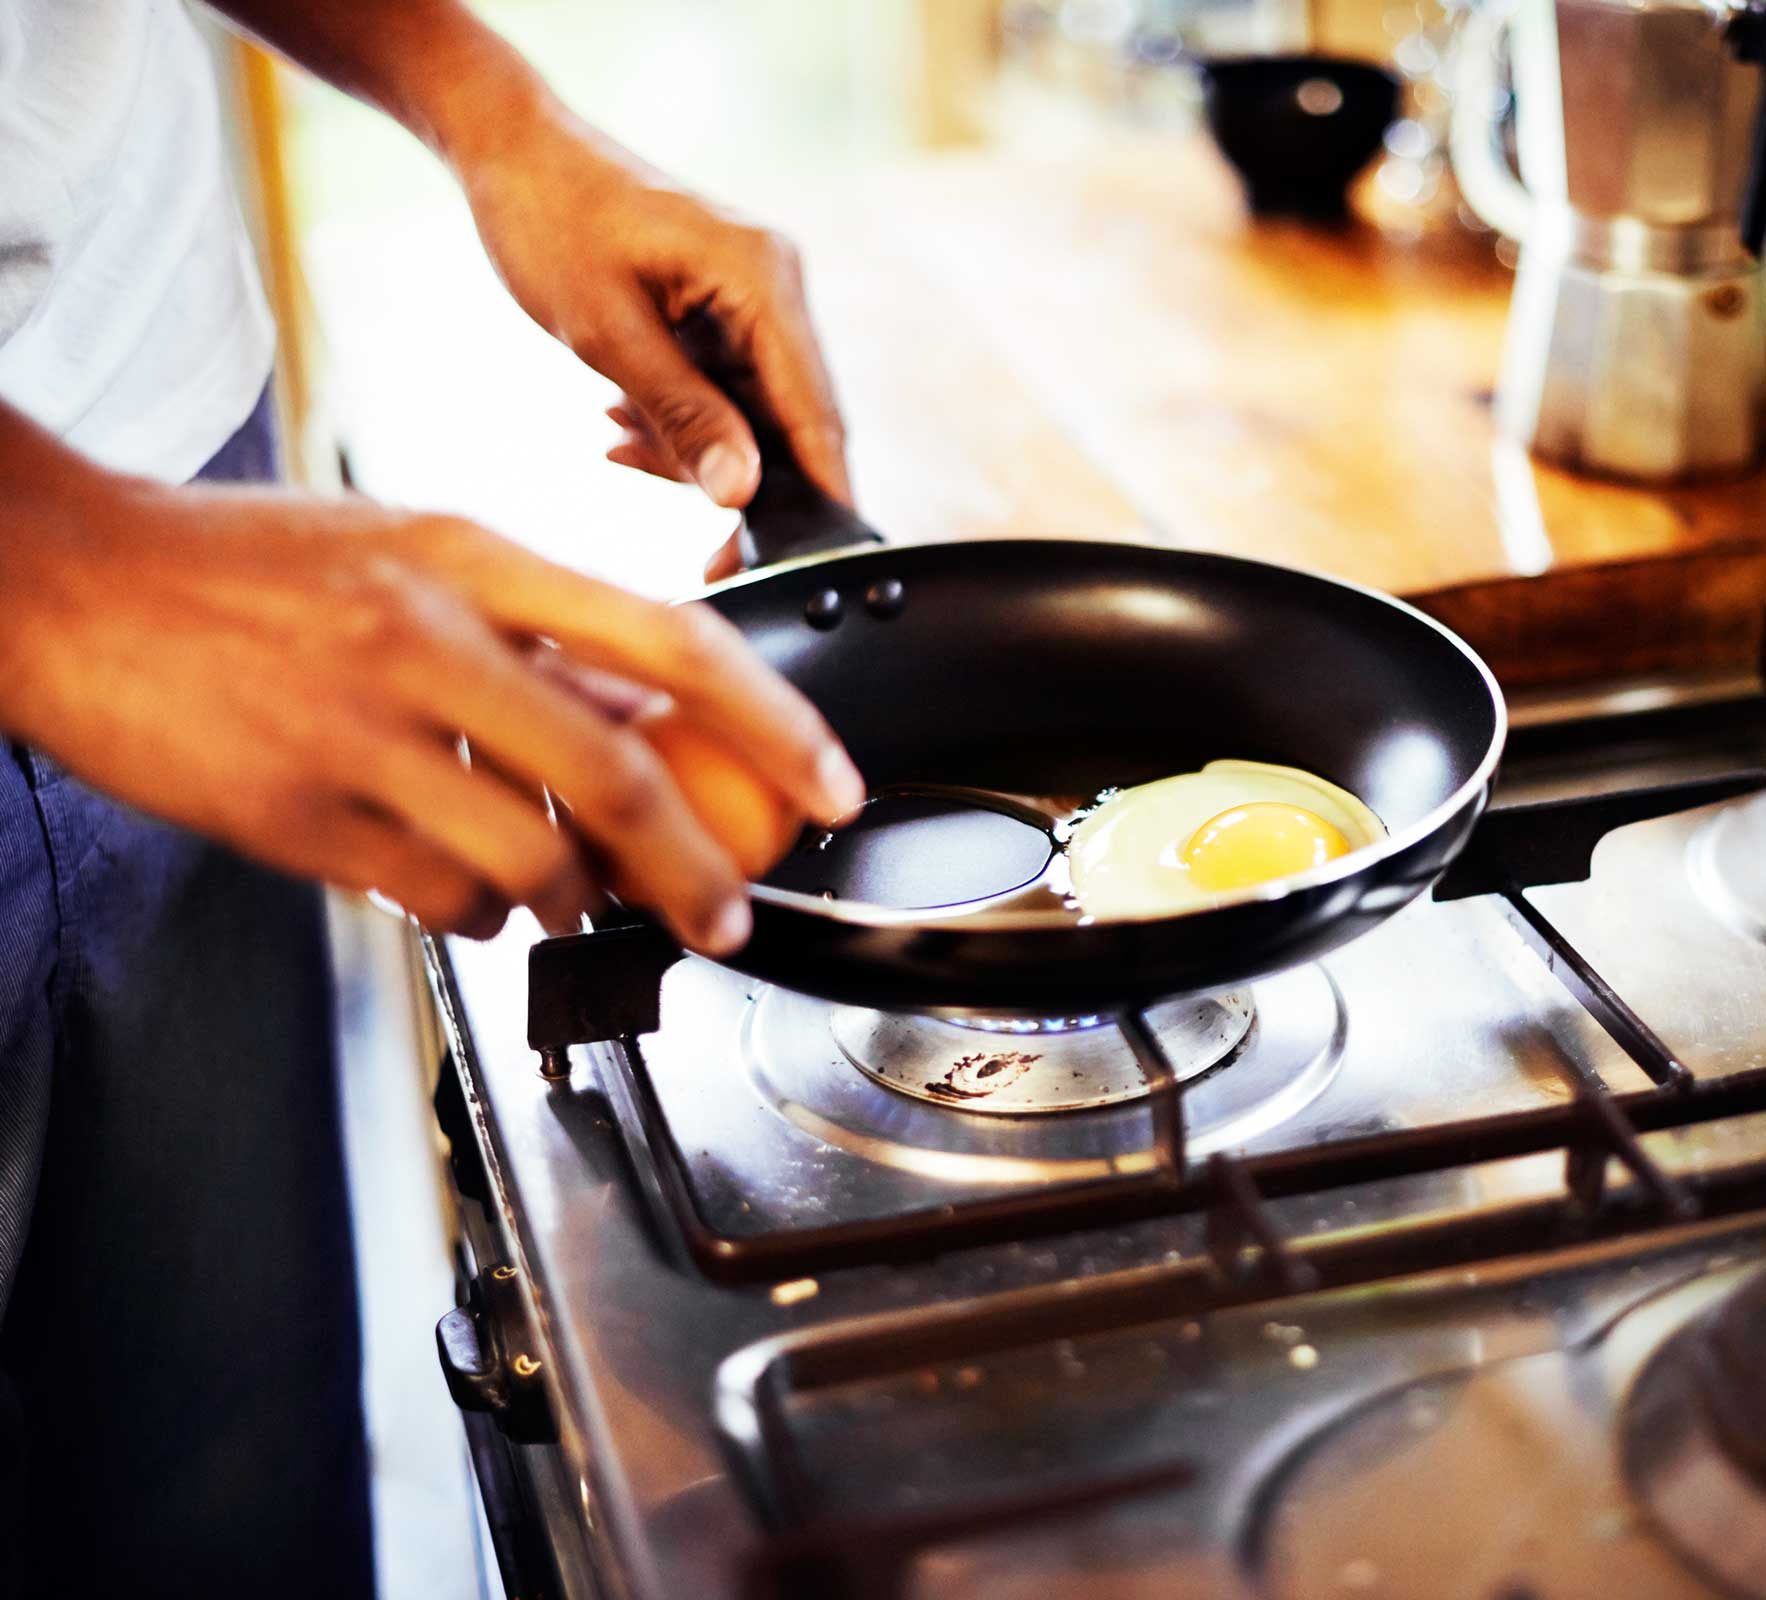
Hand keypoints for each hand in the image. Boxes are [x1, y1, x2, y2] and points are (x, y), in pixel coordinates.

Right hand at [0, 469, 863, 949]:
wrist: (65, 583)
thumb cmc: (242, 566)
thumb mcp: (407, 554)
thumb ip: (527, 634)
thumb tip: (643, 713)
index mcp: (472, 556)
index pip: (668, 640)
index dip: (772, 721)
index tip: (831, 781)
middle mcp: (427, 639)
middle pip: (619, 779)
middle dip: (699, 870)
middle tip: (729, 915)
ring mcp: (359, 733)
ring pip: (532, 860)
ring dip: (571, 897)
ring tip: (564, 889)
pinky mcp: (298, 816)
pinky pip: (436, 900)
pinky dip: (473, 913)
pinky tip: (458, 886)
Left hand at [458, 112, 847, 576]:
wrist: (509, 152)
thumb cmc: (549, 222)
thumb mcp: (607, 334)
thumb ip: (682, 416)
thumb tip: (742, 494)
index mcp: (763, 277)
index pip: (815, 408)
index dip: (822, 493)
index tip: (819, 565)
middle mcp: (775, 287)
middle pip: (792, 422)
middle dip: (746, 487)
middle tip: (711, 559)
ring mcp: (751, 301)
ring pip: (753, 415)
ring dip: (696, 450)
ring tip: (621, 449)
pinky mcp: (722, 313)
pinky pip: (722, 392)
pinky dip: (679, 421)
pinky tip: (620, 424)